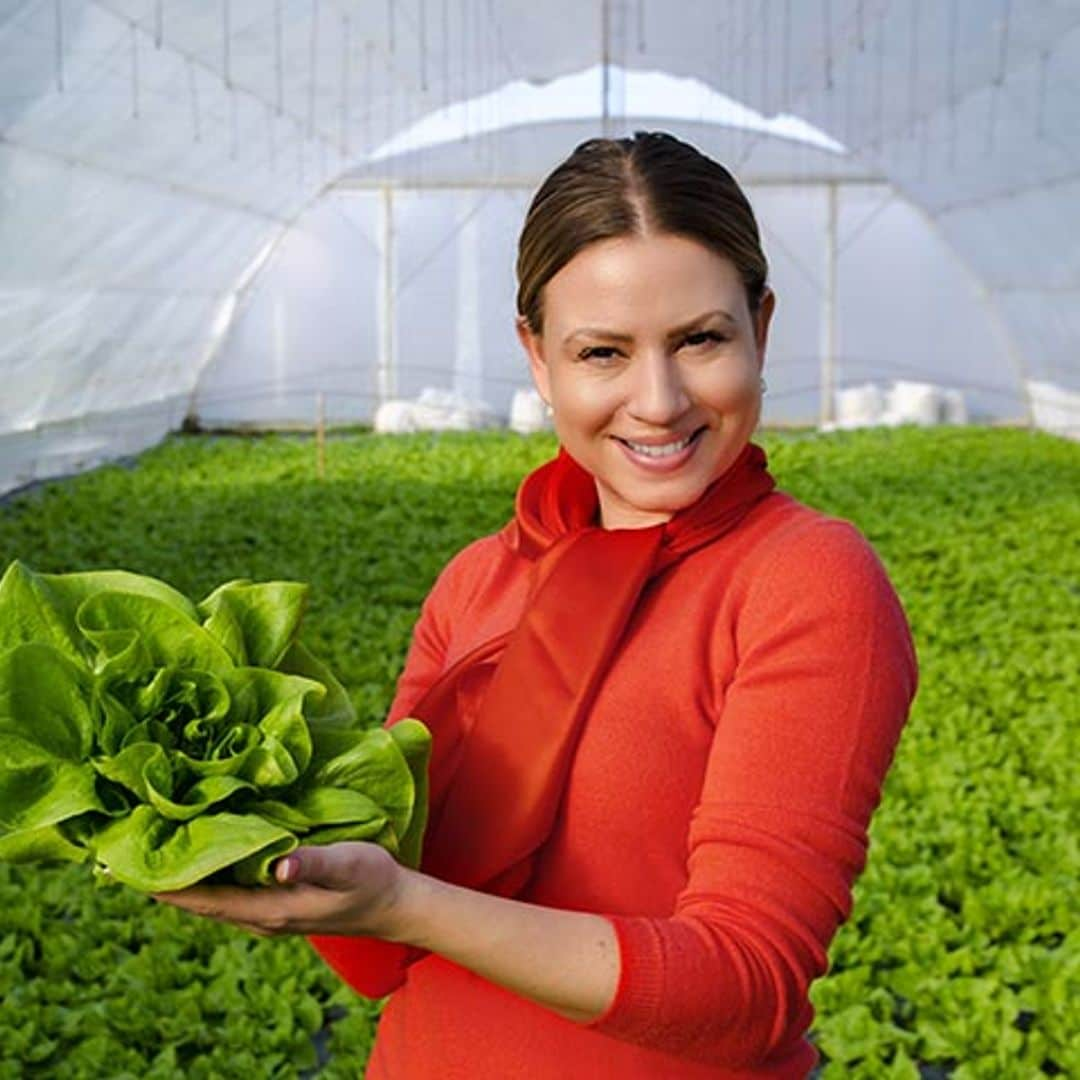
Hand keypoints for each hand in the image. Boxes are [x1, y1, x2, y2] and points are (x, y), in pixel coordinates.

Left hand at [152, 841, 405, 939]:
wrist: (395, 905)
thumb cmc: (373, 880)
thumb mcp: (349, 864)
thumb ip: (315, 862)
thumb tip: (279, 863)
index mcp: (272, 910)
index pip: (206, 901)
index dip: (168, 887)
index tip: (132, 868)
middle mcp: (262, 918)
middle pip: (202, 902)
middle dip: (168, 879)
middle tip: (133, 849)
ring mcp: (268, 914)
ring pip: (214, 898)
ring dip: (187, 878)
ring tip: (157, 849)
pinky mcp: (277, 903)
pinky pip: (231, 893)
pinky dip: (210, 876)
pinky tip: (205, 855)